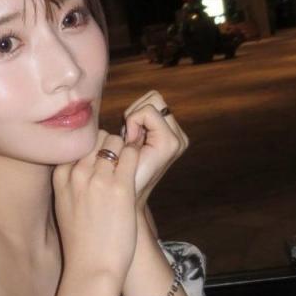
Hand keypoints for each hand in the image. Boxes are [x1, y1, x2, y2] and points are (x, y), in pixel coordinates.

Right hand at [52, 129, 138, 282]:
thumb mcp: (63, 205)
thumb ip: (70, 181)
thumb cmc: (80, 241)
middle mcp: (77, 173)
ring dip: (124, 149)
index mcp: (60, 176)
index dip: (93, 147)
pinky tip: (139, 167)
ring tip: (129, 163)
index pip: (78, 143)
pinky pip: (131, 154)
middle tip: (119, 159)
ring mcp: (98, 178)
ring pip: (114, 141)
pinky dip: (137, 155)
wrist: (91, 266)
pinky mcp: (121, 187)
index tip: (103, 158)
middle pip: (95, 138)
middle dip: (109, 144)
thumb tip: (83, 165)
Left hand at [119, 91, 188, 209]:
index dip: (134, 112)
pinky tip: (130, 145)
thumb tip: (124, 105)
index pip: (153, 99)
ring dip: (133, 118)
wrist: (120, 199)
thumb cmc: (116, 170)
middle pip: (154, 96)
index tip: (127, 137)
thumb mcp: (124, 141)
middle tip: (127, 139)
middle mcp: (179, 136)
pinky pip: (147, 112)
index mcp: (171, 134)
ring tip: (129, 143)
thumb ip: (132, 122)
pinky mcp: (171, 143)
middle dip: (135, 112)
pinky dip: (133, 122)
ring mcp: (177, 140)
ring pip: (152, 101)